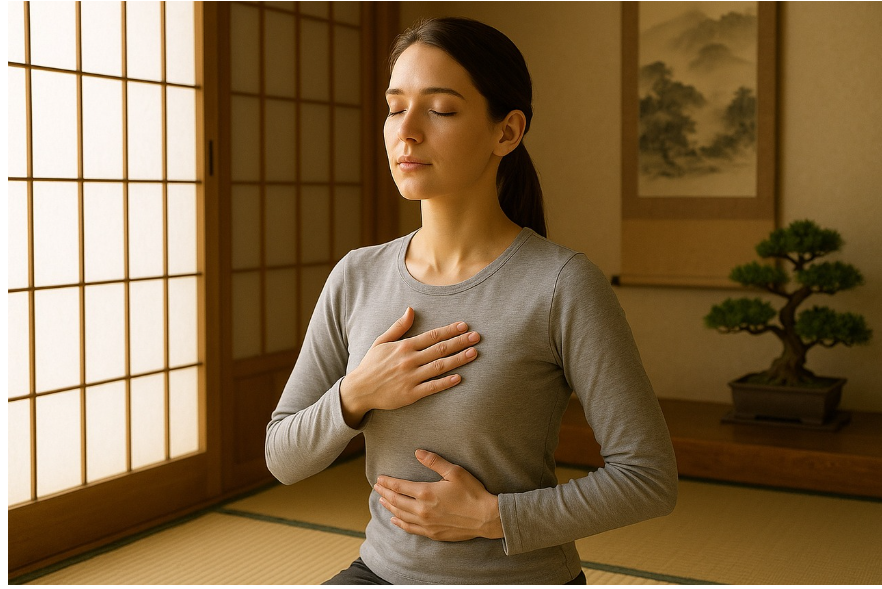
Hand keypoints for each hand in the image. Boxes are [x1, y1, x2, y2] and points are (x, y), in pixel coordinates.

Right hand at [340, 308, 479, 426]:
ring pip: (440, 366)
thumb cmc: (371, 364)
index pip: (432, 336)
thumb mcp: (381, 341)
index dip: (450, 330)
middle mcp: (409, 360)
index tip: (464, 326)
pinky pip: (432, 387)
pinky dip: (446, 382)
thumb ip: (398, 327)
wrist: (359, 389)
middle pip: (440, 349)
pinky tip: (459, 377)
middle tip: (477, 337)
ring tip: (474, 353)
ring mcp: (411, 377)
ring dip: (458, 359)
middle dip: (460, 342)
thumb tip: (411, 310)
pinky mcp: (411, 394)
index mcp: (404, 346)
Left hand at [374, 450, 502, 541]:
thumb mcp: (455, 472)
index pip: (399, 487)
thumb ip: (434, 462)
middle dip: (385, 493)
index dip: (388, 482)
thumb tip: (417, 452)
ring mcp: (426, 523)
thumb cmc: (472, 492)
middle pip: (397, 501)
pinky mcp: (432, 533)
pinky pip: (410, 529)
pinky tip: (395, 520)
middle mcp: (422, 510)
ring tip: (382, 501)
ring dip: (390, 507)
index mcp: (426, 492)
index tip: (379, 478)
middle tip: (377, 488)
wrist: (485, 517)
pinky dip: (400, 523)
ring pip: (401, 515)